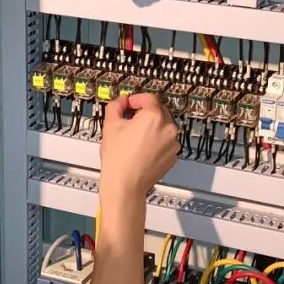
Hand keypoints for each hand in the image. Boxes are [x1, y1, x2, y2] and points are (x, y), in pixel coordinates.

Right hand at [99, 94, 177, 208]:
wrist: (125, 185)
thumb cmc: (118, 160)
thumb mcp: (110, 125)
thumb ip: (116, 106)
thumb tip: (121, 102)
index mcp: (154, 117)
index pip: (149, 98)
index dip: (137, 99)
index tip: (130, 104)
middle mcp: (168, 128)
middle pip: (159, 111)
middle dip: (145, 113)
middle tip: (131, 120)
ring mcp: (172, 143)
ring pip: (164, 127)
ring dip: (153, 127)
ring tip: (136, 137)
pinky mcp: (173, 156)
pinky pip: (166, 142)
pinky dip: (157, 142)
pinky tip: (142, 148)